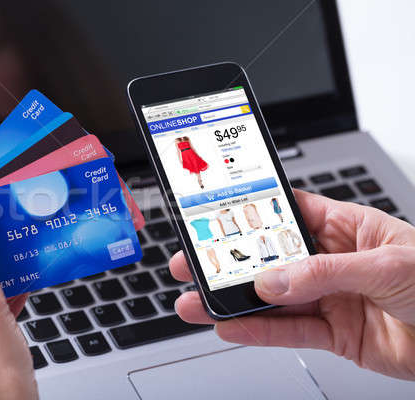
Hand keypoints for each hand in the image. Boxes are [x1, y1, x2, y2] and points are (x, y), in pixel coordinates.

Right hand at [171, 190, 414, 379]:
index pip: (287, 214)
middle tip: (193, 264)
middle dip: (228, 262)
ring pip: (270, 299)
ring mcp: (328, 298)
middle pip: (268, 259)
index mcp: (345, 228)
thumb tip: (274, 280)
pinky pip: (288, 332)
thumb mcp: (386, 264)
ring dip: (232, 301)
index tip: (214, 218)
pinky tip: (232, 327)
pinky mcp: (332, 333)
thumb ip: (325, 272)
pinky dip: (257, 331)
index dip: (250, 214)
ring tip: (198, 302)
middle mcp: (330, 262)